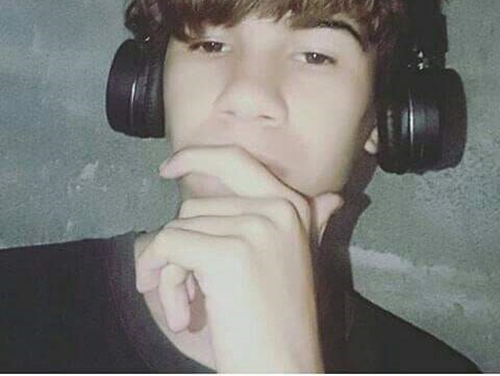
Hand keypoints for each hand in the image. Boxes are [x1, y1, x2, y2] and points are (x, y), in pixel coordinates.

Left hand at [135, 145, 342, 371]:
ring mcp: (255, 228)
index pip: (235, 160)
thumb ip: (314, 224)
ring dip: (172, 271)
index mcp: (293, 207)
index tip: (169, 168)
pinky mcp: (227, 254)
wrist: (284, 370)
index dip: (198, 156)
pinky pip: (167, 246)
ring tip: (188, 308)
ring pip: (178, 228)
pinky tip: (179, 312)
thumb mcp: (299, 262)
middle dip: (178, 244)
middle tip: (176, 282)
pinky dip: (159, 276)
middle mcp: (278, 209)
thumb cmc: (282, 321)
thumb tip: (335, 198)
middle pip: (195, 205)